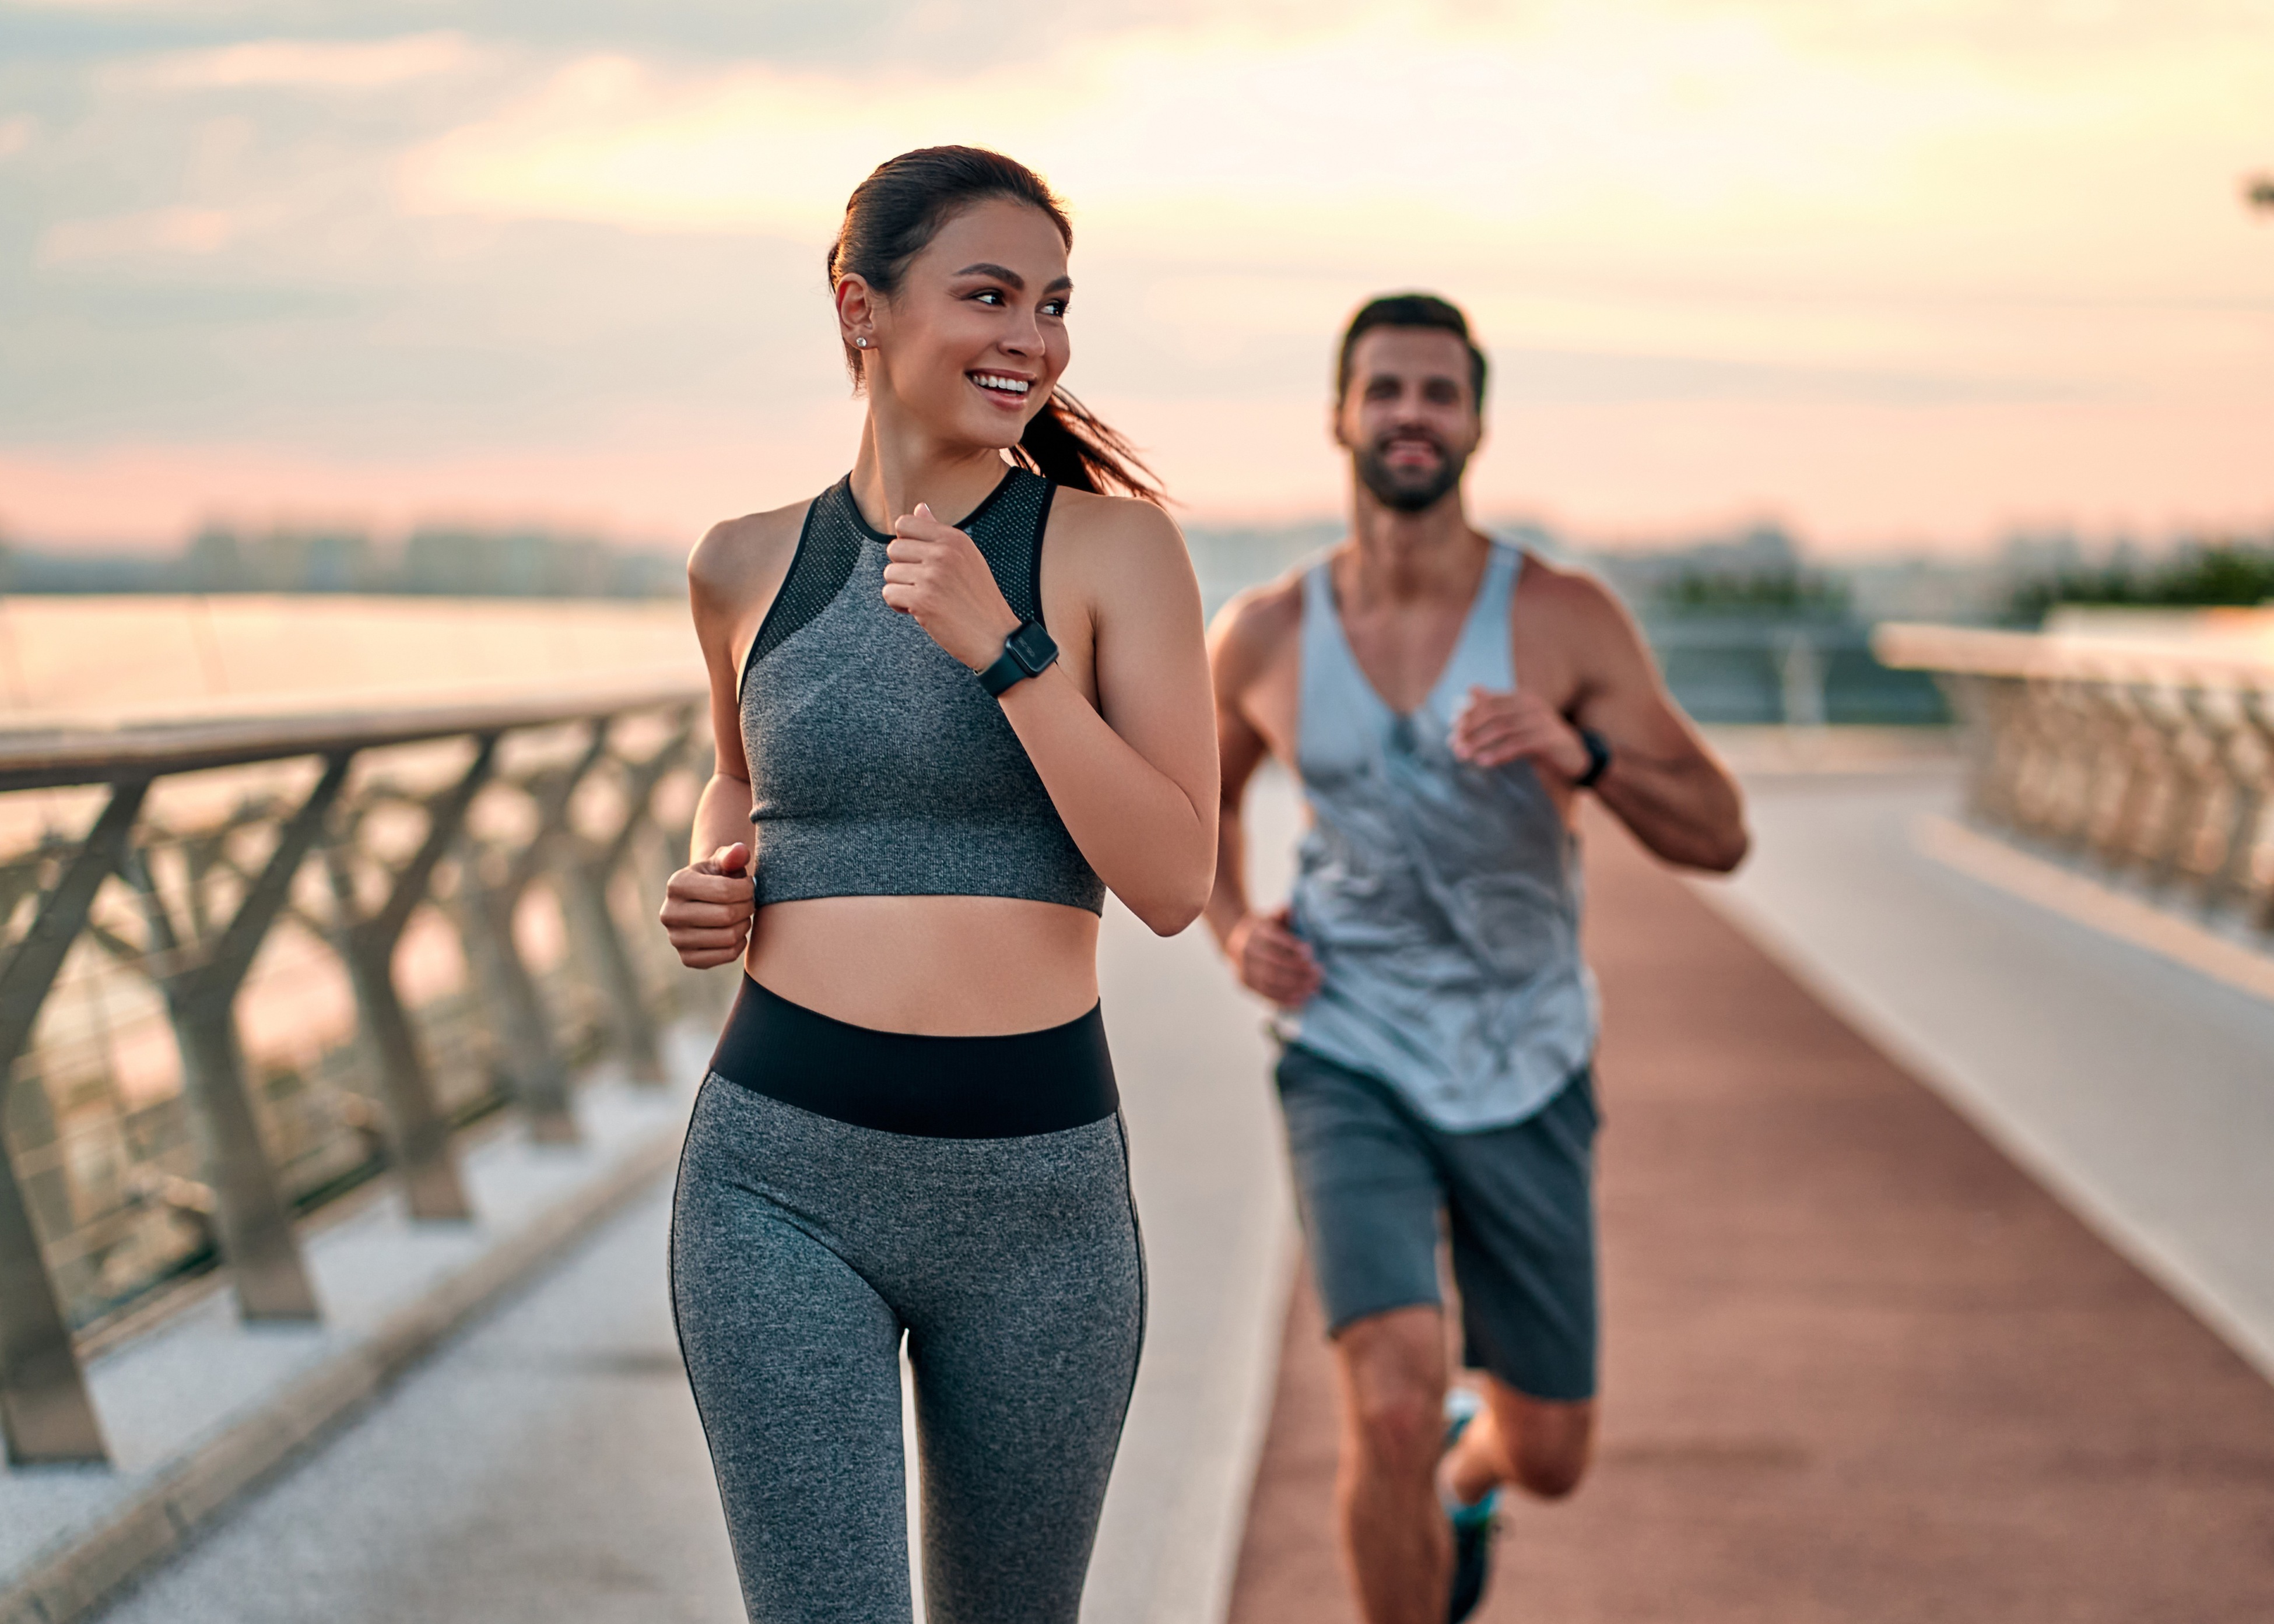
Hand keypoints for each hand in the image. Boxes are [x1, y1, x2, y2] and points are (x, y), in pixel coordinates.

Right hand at [658, 842, 755, 968]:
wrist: (704, 902)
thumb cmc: (718, 878)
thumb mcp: (723, 862)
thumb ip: (733, 855)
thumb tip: (740, 851)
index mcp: (677, 884)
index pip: (725, 891)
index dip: (747, 888)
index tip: (749, 885)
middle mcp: (669, 913)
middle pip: (727, 916)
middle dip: (747, 907)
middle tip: (749, 902)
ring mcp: (676, 939)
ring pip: (728, 938)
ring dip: (744, 925)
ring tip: (742, 915)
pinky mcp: (687, 959)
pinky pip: (726, 955)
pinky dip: (739, 944)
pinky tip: (736, 931)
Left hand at [882, 502, 1021, 670]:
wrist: (995, 637)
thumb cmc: (979, 599)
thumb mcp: (966, 558)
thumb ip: (939, 533)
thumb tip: (919, 507)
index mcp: (954, 539)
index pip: (905, 523)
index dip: (906, 544)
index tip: (919, 562)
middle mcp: (943, 553)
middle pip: (893, 549)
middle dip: (902, 569)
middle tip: (922, 584)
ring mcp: (932, 576)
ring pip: (889, 573)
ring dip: (901, 589)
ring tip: (924, 599)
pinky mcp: (922, 600)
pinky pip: (889, 593)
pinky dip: (899, 605)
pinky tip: (919, 611)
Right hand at [1224, 905, 1322, 1007]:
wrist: (1235, 939)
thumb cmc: (1264, 928)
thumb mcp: (1272, 917)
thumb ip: (1283, 914)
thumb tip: (1293, 909)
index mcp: (1256, 932)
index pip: (1274, 940)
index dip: (1292, 946)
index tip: (1310, 952)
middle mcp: (1247, 951)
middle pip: (1274, 963)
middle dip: (1298, 970)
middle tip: (1318, 973)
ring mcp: (1244, 969)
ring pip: (1270, 981)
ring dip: (1295, 986)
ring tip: (1313, 988)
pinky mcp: (1245, 983)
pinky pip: (1266, 994)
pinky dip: (1284, 998)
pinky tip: (1301, 999)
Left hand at [1450, 686, 1591, 778]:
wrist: (1574, 757)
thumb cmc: (1540, 739)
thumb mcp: (1516, 723)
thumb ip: (1495, 707)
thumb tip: (1471, 688)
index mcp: (1523, 698)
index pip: (1491, 702)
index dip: (1470, 713)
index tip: (1452, 727)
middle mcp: (1533, 706)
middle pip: (1494, 713)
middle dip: (1471, 728)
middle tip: (1454, 744)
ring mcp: (1543, 721)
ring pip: (1504, 728)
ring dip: (1479, 742)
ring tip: (1463, 754)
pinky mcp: (1550, 740)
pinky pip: (1519, 745)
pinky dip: (1498, 753)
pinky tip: (1483, 761)